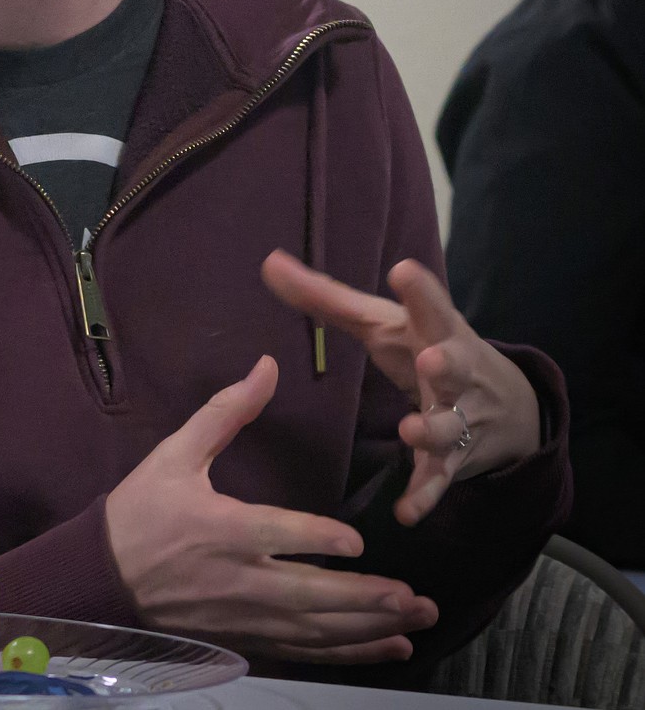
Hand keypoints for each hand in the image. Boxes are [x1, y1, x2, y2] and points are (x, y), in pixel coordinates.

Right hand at [105, 356, 437, 664]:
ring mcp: (247, 618)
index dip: (319, 540)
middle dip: (369, 600)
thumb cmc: (142, 510)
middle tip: (418, 599)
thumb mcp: (176, 453)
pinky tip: (387, 648)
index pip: (280, 536)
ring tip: (417, 622)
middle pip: (313, 596)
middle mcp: (241, 580)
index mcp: (223, 529)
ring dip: (371, 629)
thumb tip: (268, 366)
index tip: (357, 541)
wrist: (103, 576)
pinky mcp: (249, 639)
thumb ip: (227, 411)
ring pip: (318, 630)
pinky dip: (350, 653)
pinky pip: (306, 651)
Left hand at [261, 250, 541, 524]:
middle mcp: (453, 371)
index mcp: (433, 329)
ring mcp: (457, 417)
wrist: (506, 407)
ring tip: (411, 430)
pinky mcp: (453, 460)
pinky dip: (424, 495)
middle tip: (432, 358)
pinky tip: (406, 512)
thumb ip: (325, 297)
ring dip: (432, 429)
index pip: (429, 305)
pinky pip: (438, 480)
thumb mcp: (380, 321)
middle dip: (446, 363)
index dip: (419, 290)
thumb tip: (268, 262)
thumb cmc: (423, 347)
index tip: (403, 270)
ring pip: (449, 426)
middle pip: (454, 365)